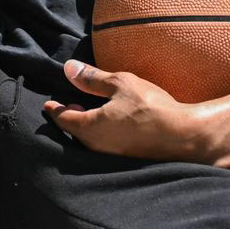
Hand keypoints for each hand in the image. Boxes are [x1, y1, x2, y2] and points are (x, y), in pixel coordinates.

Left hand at [44, 59, 212, 161]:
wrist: (181, 136)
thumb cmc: (150, 107)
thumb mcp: (120, 84)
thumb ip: (92, 78)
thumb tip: (69, 69)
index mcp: (89, 127)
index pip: (63, 118)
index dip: (54, 110)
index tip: (48, 105)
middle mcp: (96, 146)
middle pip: (74, 132)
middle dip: (70, 117)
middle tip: (68, 106)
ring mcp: (110, 155)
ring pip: (89, 140)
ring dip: (85, 126)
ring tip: (90, 112)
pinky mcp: (125, 159)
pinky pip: (104, 146)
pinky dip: (100, 134)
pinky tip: (111, 125)